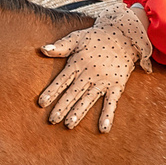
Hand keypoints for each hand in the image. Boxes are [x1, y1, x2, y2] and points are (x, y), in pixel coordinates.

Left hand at [36, 0, 153, 131]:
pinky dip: (107, 115)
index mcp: (78, 63)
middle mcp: (90, 73)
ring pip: (89, 98)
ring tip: (69, 125)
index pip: (62, 79)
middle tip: (52, 120)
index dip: (52, 91)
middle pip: (74, 92)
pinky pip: (112, 102)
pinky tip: (103, 129)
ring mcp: (103, 81)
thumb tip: (42, 49)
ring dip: (79, 112)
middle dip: (63, 106)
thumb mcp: (77, 38)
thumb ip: (60, 46)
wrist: (124, 35)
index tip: (41, 103)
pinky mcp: (116, 85)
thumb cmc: (97, 38)